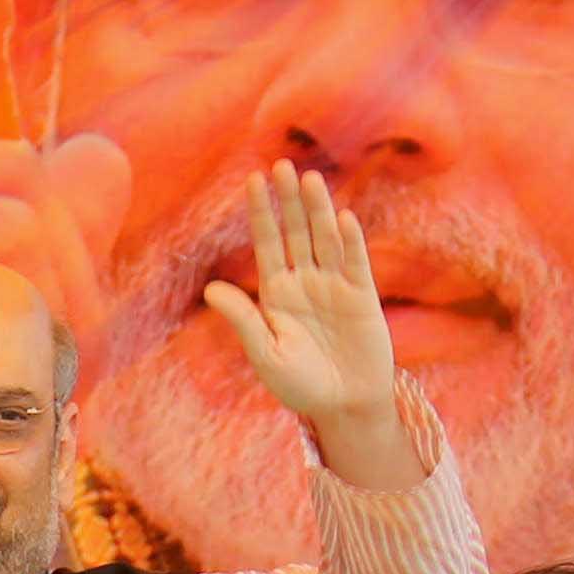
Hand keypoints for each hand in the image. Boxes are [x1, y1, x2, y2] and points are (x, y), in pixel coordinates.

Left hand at [200, 163, 416, 490]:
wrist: (345, 408)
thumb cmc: (301, 386)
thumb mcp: (266, 354)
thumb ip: (244, 319)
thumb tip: (211, 289)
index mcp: (277, 293)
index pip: (267, 242)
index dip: (261, 212)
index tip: (253, 179)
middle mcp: (305, 282)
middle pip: (296, 232)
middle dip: (289, 200)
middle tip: (282, 165)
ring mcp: (334, 286)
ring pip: (324, 239)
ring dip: (318, 210)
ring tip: (310, 180)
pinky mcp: (362, 296)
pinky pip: (354, 262)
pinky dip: (350, 241)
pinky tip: (342, 218)